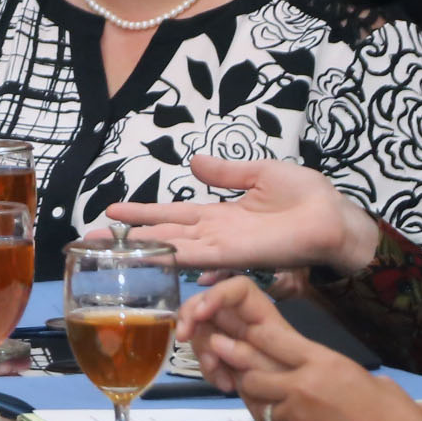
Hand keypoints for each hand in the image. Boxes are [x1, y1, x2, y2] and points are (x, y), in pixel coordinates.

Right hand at [104, 156, 379, 274]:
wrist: (333, 218)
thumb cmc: (306, 197)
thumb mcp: (260, 173)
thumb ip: (226, 171)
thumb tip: (194, 161)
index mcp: (219, 214)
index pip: (171, 214)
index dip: (141, 213)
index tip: (111, 212)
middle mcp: (213, 234)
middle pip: (160, 235)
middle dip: (126, 238)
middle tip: (88, 240)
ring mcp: (221, 248)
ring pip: (169, 247)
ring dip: (137, 248)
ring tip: (104, 250)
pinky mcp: (233, 255)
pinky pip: (194, 256)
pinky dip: (169, 257)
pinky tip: (145, 259)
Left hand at [182, 276, 421, 420]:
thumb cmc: (397, 414)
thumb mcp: (366, 378)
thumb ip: (336, 370)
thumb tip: (325, 371)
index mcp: (324, 361)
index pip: (271, 339)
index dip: (251, 337)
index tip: (238, 334)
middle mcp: (304, 385)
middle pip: (252, 372)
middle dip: (244, 372)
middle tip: (233, 368)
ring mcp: (297, 417)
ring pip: (259, 405)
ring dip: (261, 404)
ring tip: (267, 402)